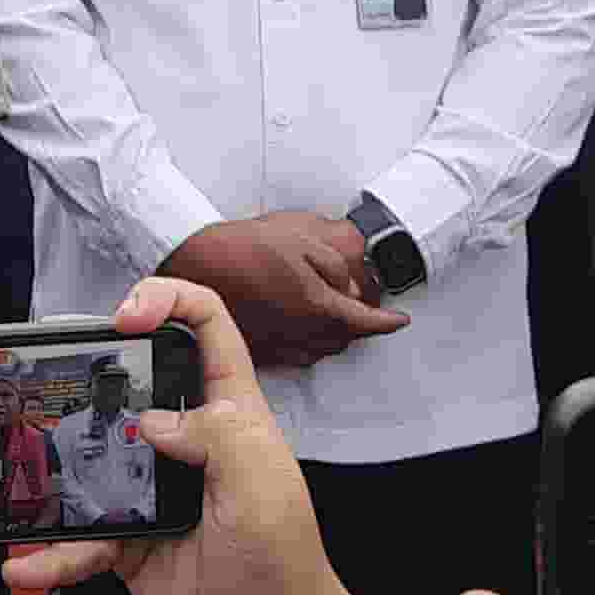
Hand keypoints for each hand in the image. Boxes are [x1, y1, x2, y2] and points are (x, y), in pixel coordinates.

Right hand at [4, 277, 356, 594]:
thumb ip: (216, 438)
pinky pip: (81, 539)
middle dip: (89, 377)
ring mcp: (156, 495)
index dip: (168, 303)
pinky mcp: (133, 545)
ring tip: (12, 472)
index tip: (123, 317)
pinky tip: (25, 566)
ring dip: (53, 471)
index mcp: (231, 416)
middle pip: (134, 386)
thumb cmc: (284, 571)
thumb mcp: (262, 490)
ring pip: (94, 462)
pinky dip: (52, 554)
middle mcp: (189, 446)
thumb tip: (153, 420)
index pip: (207, 330)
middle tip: (44, 381)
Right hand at [158, 210, 409, 368]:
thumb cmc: (242, 248)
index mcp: (316, 305)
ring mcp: (278, 344)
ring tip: (331, 316)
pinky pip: (296, 356)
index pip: (366, 321)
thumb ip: (335, 267)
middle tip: (364, 312)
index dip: (387, 322)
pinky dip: (307, 344)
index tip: (399, 321)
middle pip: (345, 339)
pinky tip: (300, 327)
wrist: (194, 264)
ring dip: (334, 336)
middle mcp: (300, 332)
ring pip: (321, 350)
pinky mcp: (258, 348)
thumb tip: (349, 288)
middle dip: (359, 326)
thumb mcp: (301, 239)